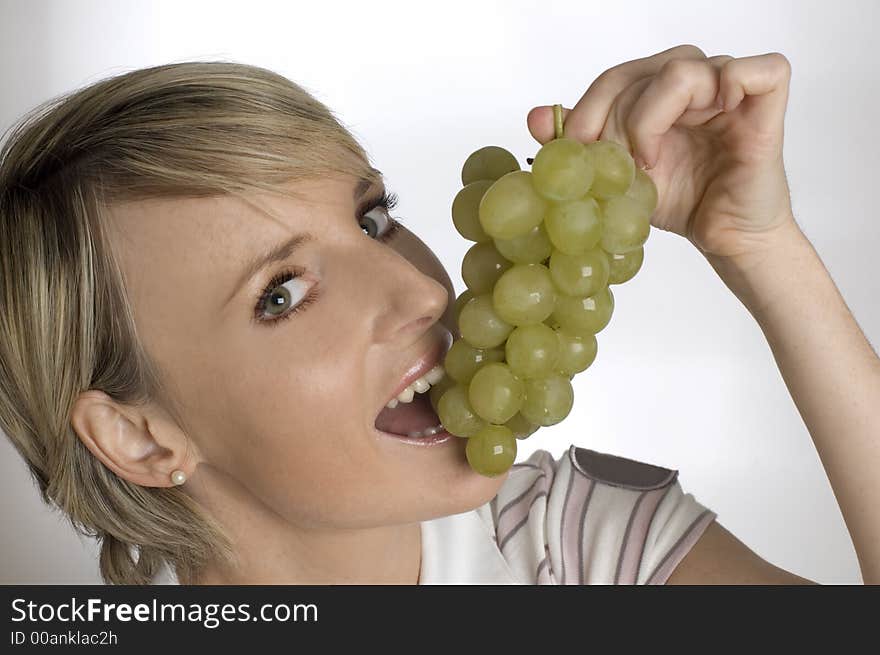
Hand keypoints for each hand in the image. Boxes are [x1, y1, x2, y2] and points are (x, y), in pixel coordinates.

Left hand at [527, 44, 797, 261]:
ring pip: (680, 70)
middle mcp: (694, 80)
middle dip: (613, 121)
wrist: (725, 239)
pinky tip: (711, 121)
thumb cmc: (680, 201)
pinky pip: (756, 70)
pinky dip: (731, 85)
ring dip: (651, 118)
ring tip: (650, 163)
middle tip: (613, 165)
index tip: (576, 151)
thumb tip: (535, 117)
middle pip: (638, 72)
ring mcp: (730, 87)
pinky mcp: (766, 102)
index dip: (588, 111)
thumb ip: (578, 146)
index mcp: (658, 91)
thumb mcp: (616, 177)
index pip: (614, 79)